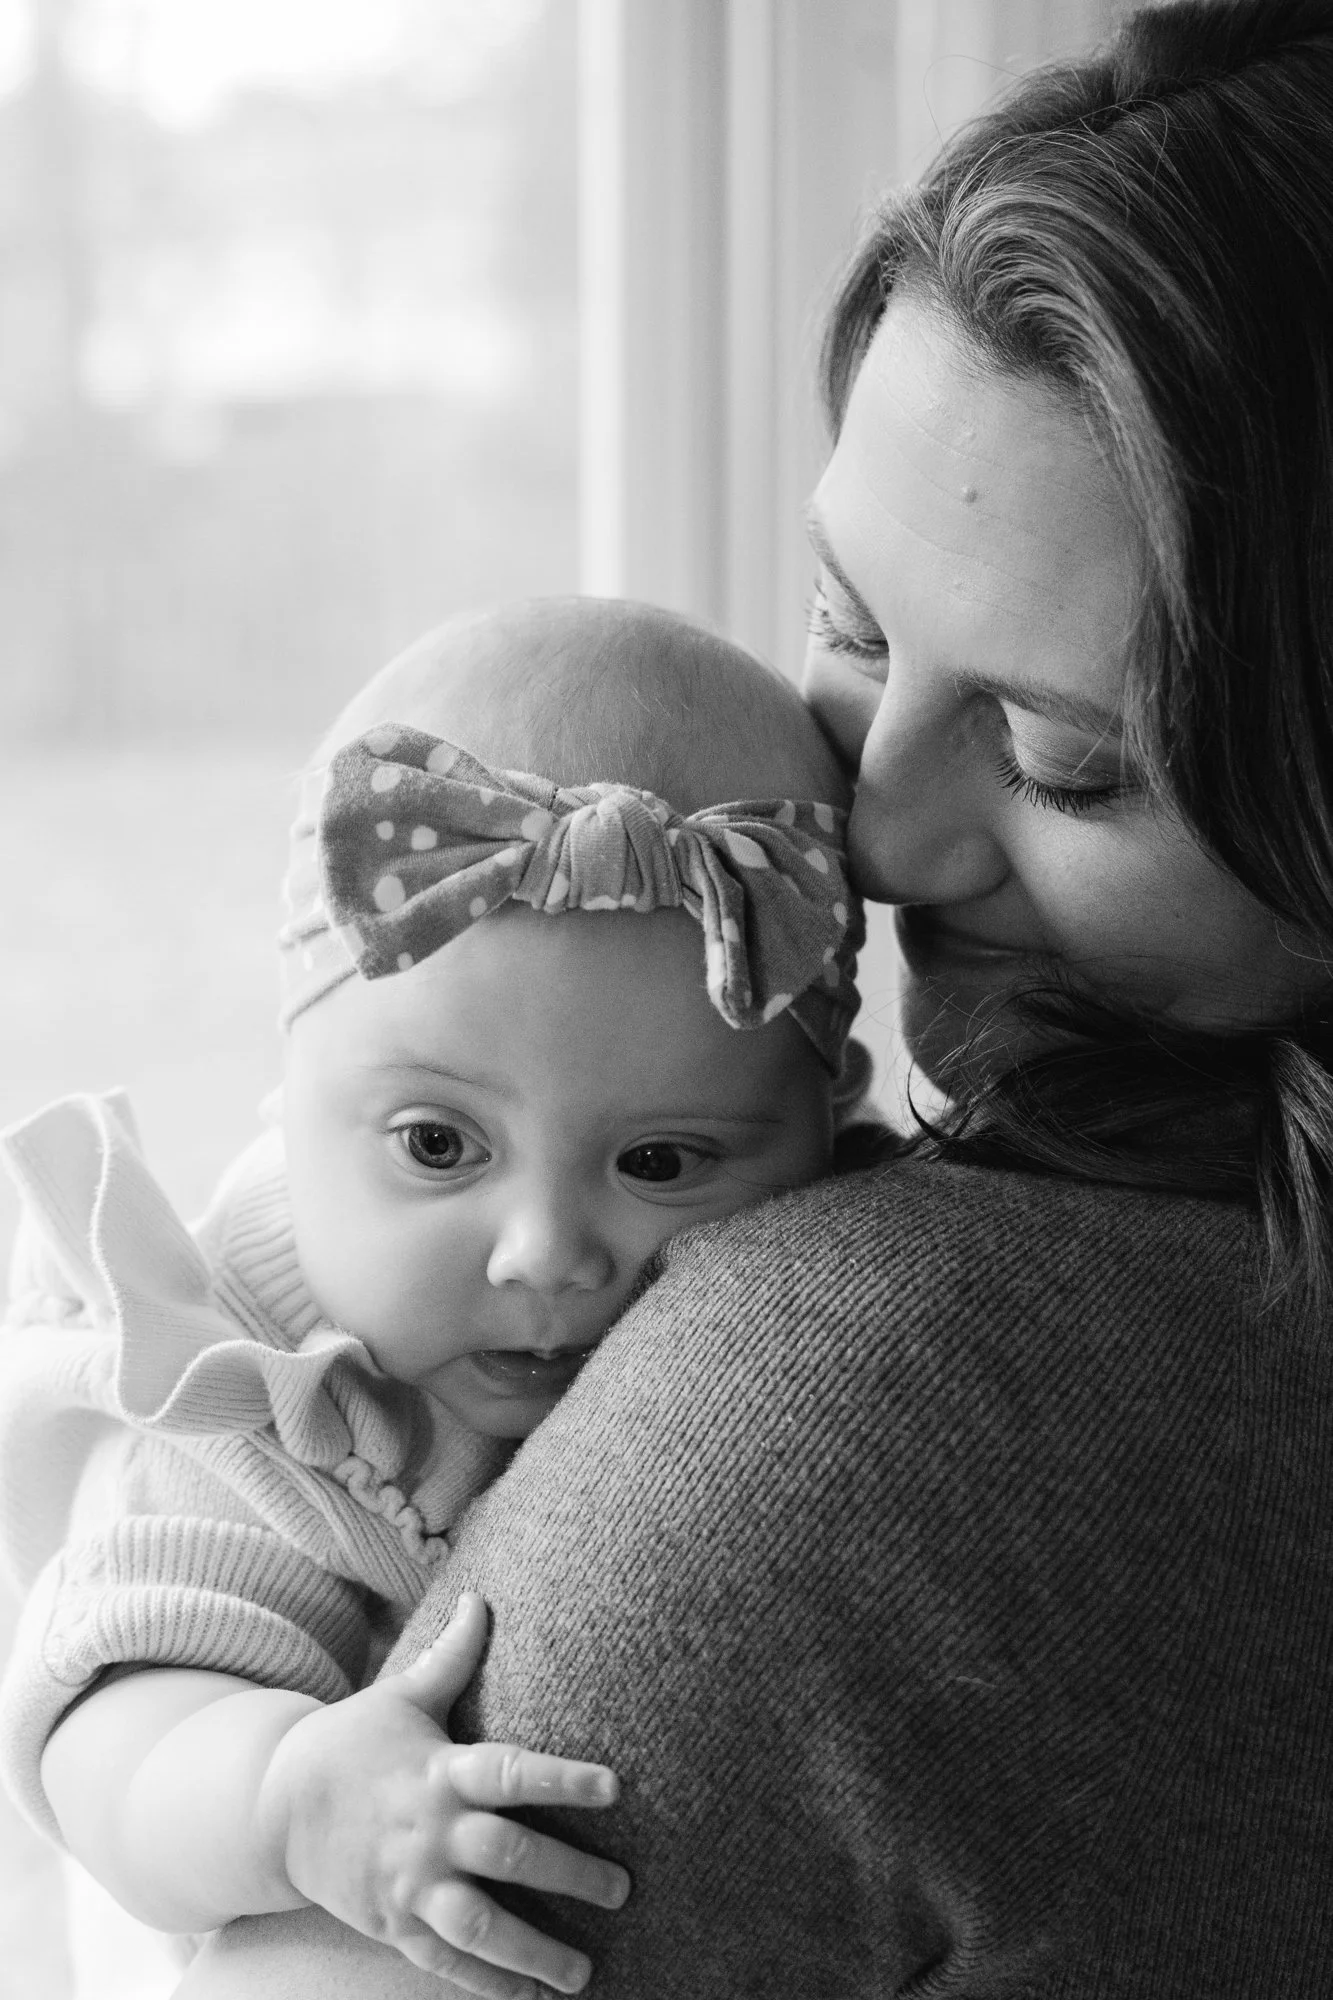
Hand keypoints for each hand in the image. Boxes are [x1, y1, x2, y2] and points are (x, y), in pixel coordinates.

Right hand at [256, 1591, 628, 1997]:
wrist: (272, 1806)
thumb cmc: (353, 1742)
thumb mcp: (401, 1696)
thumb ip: (450, 1656)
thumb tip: (481, 1596)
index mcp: (441, 1770)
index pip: (511, 1772)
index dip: (562, 1778)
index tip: (614, 1787)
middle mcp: (431, 1830)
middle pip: (507, 1854)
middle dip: (569, 1874)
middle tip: (624, 1889)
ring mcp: (410, 1883)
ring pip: (478, 1925)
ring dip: (535, 1951)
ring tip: (584, 1971)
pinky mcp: (393, 1923)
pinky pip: (445, 1964)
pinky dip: (488, 1983)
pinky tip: (531, 1997)